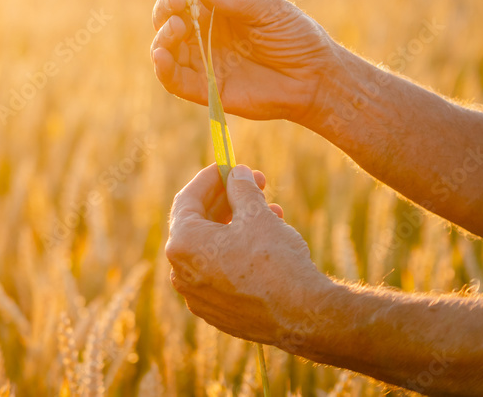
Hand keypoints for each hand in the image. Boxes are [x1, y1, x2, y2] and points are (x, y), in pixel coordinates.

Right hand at [151, 0, 335, 124]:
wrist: (315, 78)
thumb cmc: (295, 37)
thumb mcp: (267, 10)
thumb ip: (233, 0)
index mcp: (217, 9)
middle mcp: (204, 34)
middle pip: (168, 17)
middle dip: (166, 5)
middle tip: (178, 1)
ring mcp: (203, 61)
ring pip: (165, 47)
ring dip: (163, 35)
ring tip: (177, 26)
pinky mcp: (205, 89)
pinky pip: (174, 80)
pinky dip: (162, 68)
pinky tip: (161, 54)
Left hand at [165, 164, 331, 345]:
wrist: (301, 315)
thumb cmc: (275, 261)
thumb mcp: (257, 214)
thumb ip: (241, 189)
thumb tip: (237, 174)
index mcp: (183, 244)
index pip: (188, 199)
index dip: (211, 178)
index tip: (230, 166)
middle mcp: (181, 272)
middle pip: (199, 223)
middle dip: (228, 200)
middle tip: (255, 184)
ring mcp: (197, 295)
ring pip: (213, 248)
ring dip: (237, 224)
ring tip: (272, 210)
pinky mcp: (215, 312)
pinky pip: (220, 272)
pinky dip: (237, 251)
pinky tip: (266, 240)